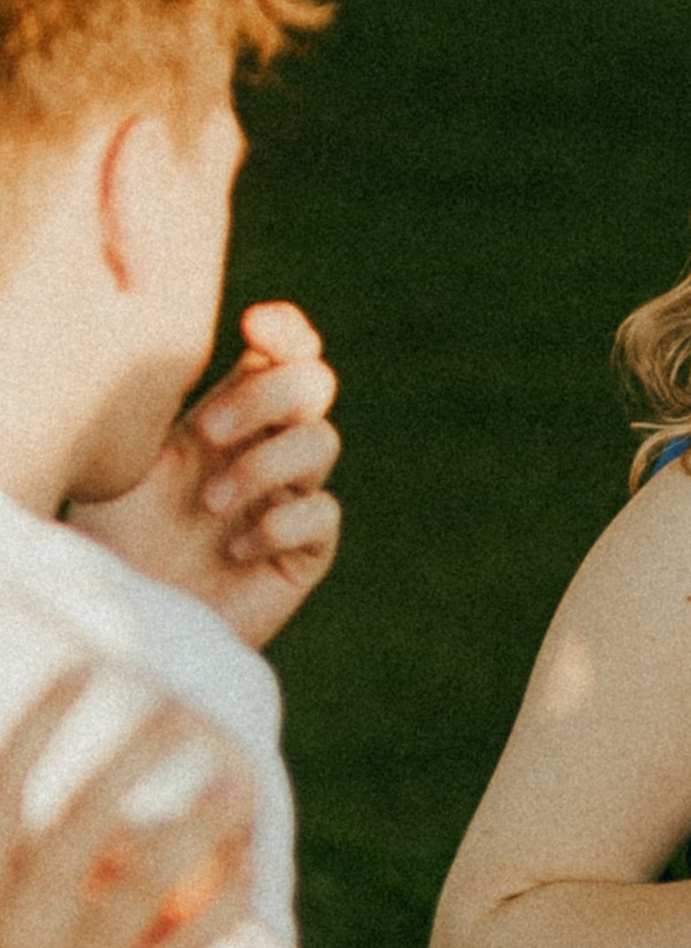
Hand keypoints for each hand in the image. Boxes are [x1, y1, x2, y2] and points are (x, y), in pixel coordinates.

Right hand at [0, 677, 254, 947]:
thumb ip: (27, 880)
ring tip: (239, 776)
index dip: (43, 724)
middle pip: (87, 809)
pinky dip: (226, 887)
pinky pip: (194, 935)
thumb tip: (118, 819)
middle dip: (142, 745)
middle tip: (184, 708)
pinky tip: (244, 861)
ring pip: (154, 866)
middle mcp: (14, 927)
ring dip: (206, 809)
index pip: (2, 787)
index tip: (85, 672)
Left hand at [66, 304, 341, 650]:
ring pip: (321, 442)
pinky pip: (323, 514)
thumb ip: (160, 401)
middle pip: (314, 384)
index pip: (280, 354)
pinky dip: (280, 524)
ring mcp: (290, 499)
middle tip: (207, 433)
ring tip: (209, 505)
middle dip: (266, 397)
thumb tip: (177, 337)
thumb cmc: (110, 539)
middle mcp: (264, 449)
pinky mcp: (304, 553)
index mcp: (226, 416)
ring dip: (263, 464)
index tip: (255, 326)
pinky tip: (235, 550)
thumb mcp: (123, 459)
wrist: (126, 620)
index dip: (285, 332)